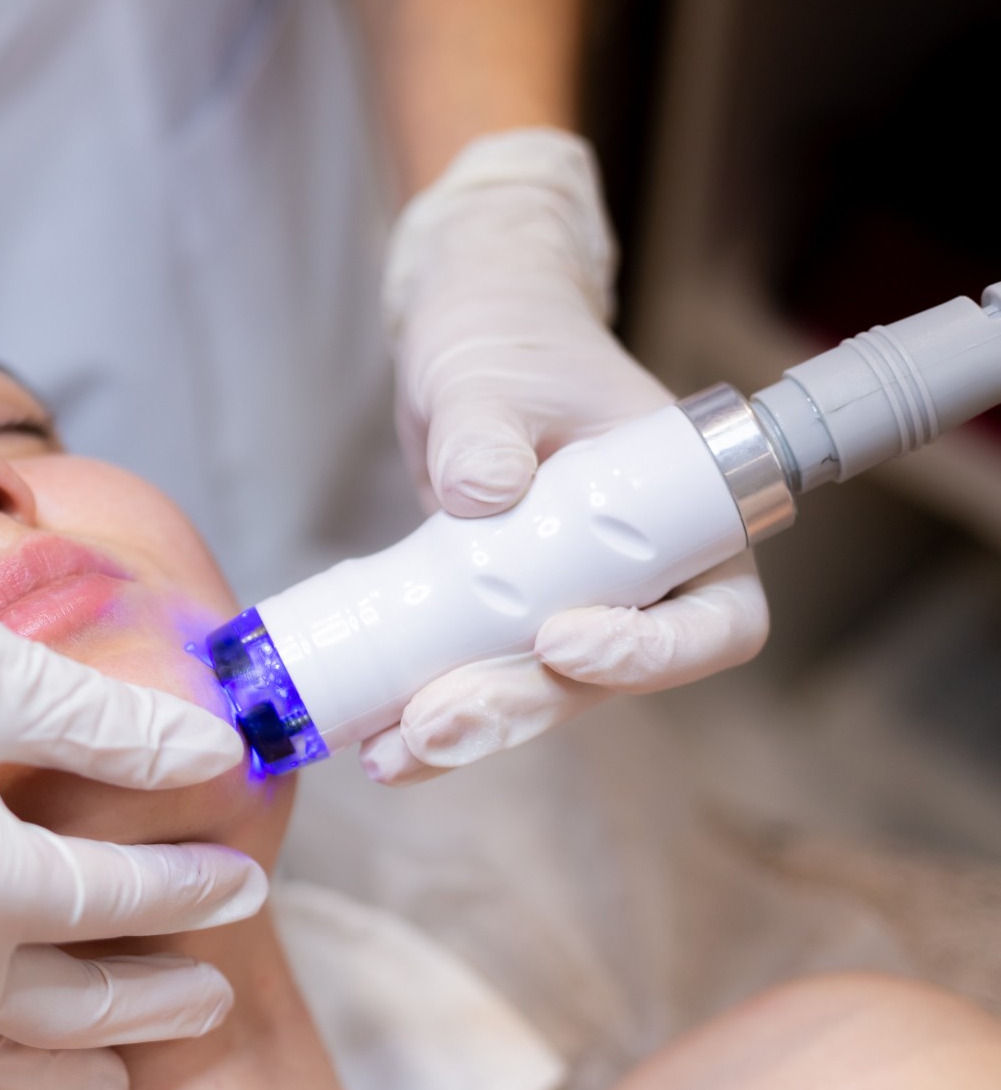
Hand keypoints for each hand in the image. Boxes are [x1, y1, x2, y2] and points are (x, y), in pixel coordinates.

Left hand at [363, 129, 768, 784]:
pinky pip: (474, 675)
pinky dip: (426, 711)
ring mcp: (566, 600)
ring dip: (467, 729)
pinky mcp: (498, 614)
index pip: (714, 620)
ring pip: (536, 694)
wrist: (465, 334)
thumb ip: (487, 424)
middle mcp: (640, 575)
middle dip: (521, 708)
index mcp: (688, 517)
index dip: (651, 651)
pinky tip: (376, 740)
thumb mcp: (490, 370)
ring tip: (391, 756)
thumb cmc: (505, 334)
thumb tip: (484, 492)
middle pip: (606, 681)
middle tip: (437, 725)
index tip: (562, 639)